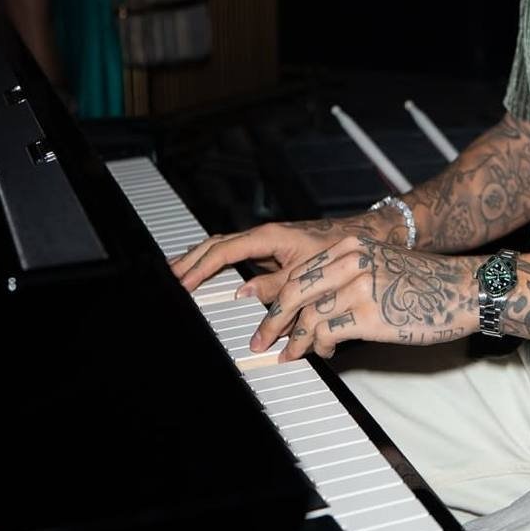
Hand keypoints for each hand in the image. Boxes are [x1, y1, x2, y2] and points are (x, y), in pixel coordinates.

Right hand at [170, 218, 343, 293]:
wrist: (359, 238)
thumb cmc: (339, 251)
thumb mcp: (306, 275)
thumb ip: (274, 287)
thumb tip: (243, 294)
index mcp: (269, 237)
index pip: (224, 251)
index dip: (201, 268)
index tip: (183, 282)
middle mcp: (264, 237)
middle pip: (216, 244)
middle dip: (191, 259)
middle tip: (169, 275)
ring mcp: (266, 243)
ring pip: (224, 248)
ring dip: (201, 259)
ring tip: (178, 271)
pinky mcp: (271, 252)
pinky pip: (236, 255)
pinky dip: (217, 262)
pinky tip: (207, 270)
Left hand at [243, 234, 476, 359]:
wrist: (463, 289)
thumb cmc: (424, 284)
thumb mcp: (379, 267)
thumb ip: (344, 279)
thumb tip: (310, 308)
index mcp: (350, 246)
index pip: (300, 272)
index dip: (277, 298)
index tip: (265, 317)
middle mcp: (351, 260)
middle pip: (295, 291)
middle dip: (272, 321)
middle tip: (260, 342)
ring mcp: (360, 286)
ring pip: (308, 316)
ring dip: (294, 341)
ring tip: (290, 354)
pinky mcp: (370, 314)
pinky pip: (328, 334)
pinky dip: (318, 347)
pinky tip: (323, 353)